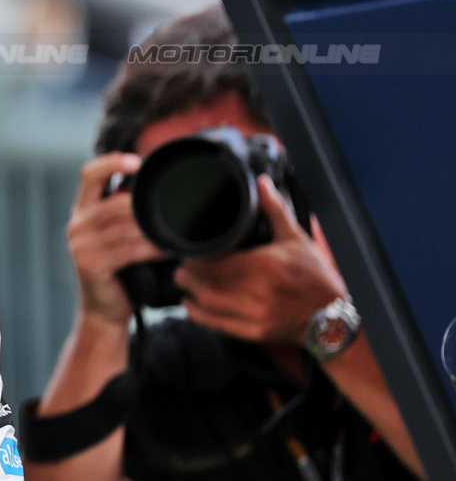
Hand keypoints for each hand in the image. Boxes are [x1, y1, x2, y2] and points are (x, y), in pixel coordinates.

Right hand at [66, 154, 164, 329]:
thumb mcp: (118, 237)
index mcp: (82, 211)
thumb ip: (127, 215)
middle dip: (147, 207)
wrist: (103, 312)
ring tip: (177, 231)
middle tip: (178, 208)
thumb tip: (161, 191)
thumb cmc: (119, 272)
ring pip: (125, 226)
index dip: (113, 162)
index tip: (138, 162)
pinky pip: (127, 250)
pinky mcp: (90, 264)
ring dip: (154, 230)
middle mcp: (77, 224)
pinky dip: (151, 249)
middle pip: (116, 202)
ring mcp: (80, 245)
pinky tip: (167, 251)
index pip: (90, 173)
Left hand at [175, 175, 346, 343]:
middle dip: (189, 271)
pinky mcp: (252, 332)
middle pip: (206, 282)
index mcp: (265, 265)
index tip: (191, 248)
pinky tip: (191, 303)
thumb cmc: (315, 277)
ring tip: (184, 279)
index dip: (197, 255)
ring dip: (190, 290)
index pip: (216, 261)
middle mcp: (257, 292)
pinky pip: (216, 324)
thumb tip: (261, 183)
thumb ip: (274, 209)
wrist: (332, 317)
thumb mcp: (296, 239)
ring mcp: (253, 315)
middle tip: (184, 262)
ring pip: (207, 303)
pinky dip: (198, 314)